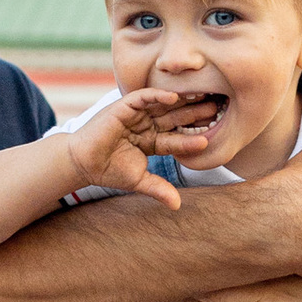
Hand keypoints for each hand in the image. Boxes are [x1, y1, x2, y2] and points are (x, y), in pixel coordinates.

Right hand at [65, 87, 214, 208]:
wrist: (83, 163)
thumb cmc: (108, 170)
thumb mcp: (139, 181)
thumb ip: (159, 189)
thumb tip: (177, 206)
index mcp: (152, 141)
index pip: (176, 138)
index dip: (192, 138)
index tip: (211, 138)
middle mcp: (147, 125)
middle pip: (175, 117)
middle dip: (194, 114)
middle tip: (218, 107)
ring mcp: (137, 114)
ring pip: (163, 105)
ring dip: (182, 101)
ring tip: (202, 96)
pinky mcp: (124, 106)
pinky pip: (143, 98)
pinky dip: (157, 95)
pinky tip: (173, 96)